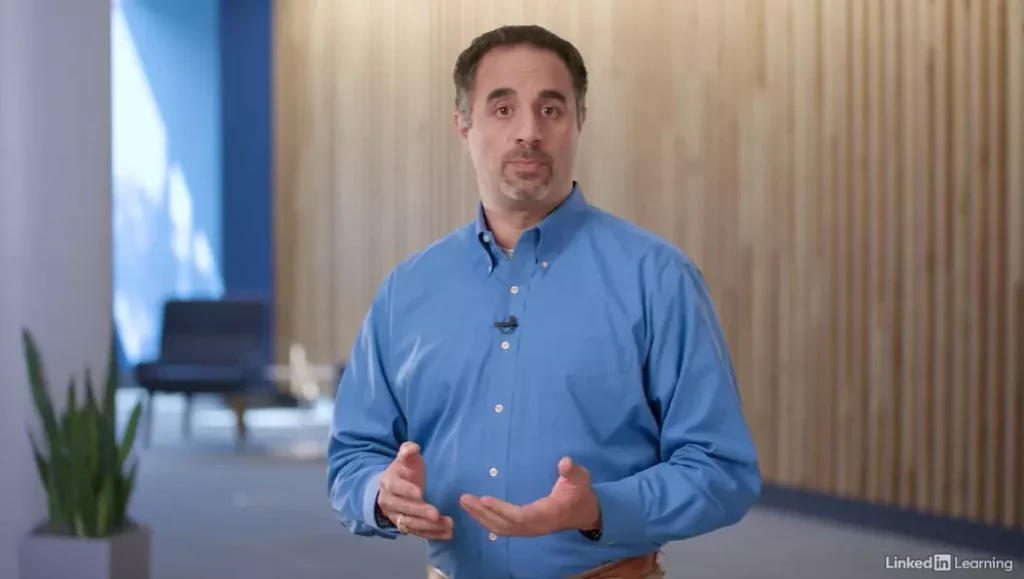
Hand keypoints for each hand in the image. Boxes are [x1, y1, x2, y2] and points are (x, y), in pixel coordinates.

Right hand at [377, 442, 453, 539]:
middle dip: (419, 512)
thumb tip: (412, 448)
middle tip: (436, 514)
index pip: (395, 487)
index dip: (406, 490)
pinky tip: (447, 534)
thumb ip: (408, 452)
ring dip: (428, 526)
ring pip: (410, 524)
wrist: (392, 488)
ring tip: (447, 525)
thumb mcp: (406, 459)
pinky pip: (418, 533)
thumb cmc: (404, 471)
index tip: (419, 493)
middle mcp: (389, 502)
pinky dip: (432, 534)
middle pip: (402, 509)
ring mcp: (396, 516)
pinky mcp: (406, 526)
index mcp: (388, 482)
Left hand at [459, 456, 600, 537]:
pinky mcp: (525, 529)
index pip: (520, 516)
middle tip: (464, 499)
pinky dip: (487, 521)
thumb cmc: (580, 492)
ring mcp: (529, 530)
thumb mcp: (580, 479)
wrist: (585, 513)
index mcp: (547, 514)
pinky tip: (476, 512)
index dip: (501, 509)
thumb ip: (572, 471)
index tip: (484, 498)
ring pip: (501, 529)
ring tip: (465, 503)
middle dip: (483, 513)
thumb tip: (565, 461)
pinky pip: (503, 529)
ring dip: (481, 517)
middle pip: (504, 525)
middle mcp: (535, 526)